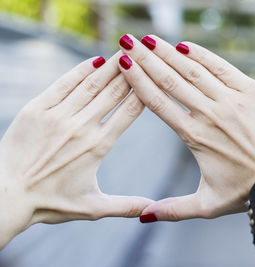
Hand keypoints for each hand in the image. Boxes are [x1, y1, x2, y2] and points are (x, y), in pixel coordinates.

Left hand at [0, 52, 151, 247]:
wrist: (7, 197)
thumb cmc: (51, 203)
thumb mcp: (93, 208)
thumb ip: (126, 205)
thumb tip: (151, 209)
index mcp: (98, 147)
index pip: (129, 112)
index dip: (144, 92)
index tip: (154, 78)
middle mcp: (81, 127)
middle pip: (113, 93)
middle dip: (131, 73)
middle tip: (143, 56)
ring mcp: (58, 117)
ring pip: (91, 85)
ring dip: (110, 68)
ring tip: (124, 53)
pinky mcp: (36, 110)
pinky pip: (63, 85)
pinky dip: (79, 71)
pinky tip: (93, 61)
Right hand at [118, 35, 254, 221]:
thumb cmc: (246, 194)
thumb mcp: (206, 205)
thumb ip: (173, 209)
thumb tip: (143, 216)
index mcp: (194, 136)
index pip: (158, 102)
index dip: (138, 80)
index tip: (124, 64)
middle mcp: (210, 114)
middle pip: (170, 80)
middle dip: (146, 58)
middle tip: (128, 41)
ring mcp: (232, 101)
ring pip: (194, 71)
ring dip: (169, 53)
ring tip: (149, 39)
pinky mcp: (253, 93)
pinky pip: (223, 68)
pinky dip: (203, 56)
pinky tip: (185, 46)